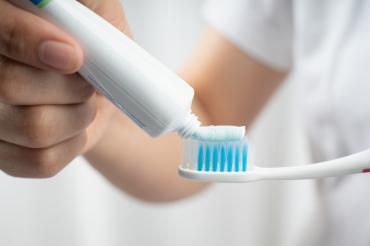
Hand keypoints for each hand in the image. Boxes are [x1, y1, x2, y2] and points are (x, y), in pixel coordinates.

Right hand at [0, 0, 128, 177]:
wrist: (106, 91)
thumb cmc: (101, 49)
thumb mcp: (99, 12)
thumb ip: (82, 4)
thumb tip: (58, 9)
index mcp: (2, 29)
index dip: (28, 41)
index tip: (73, 56)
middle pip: (8, 84)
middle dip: (69, 85)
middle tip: (85, 78)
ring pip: (33, 127)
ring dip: (77, 115)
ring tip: (83, 101)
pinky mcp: (4, 155)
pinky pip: (41, 161)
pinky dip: (73, 145)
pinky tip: (75, 126)